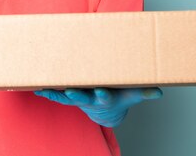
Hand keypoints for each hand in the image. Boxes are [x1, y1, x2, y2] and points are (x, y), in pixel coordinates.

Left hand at [34, 87, 162, 127]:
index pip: (105, 96)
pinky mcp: (70, 96)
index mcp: (106, 97)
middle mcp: (90, 98)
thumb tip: (158, 92)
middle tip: (70, 89)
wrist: (106, 107)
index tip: (101, 91)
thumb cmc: (120, 96)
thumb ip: (145, 92)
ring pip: (67, 96)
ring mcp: (79, 98)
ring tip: (46, 88)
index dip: (103, 94)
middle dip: (76, 93)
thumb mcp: (134, 93)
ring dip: (57, 93)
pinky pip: (57, 94)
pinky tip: (37, 88)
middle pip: (83, 96)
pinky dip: (48, 92)